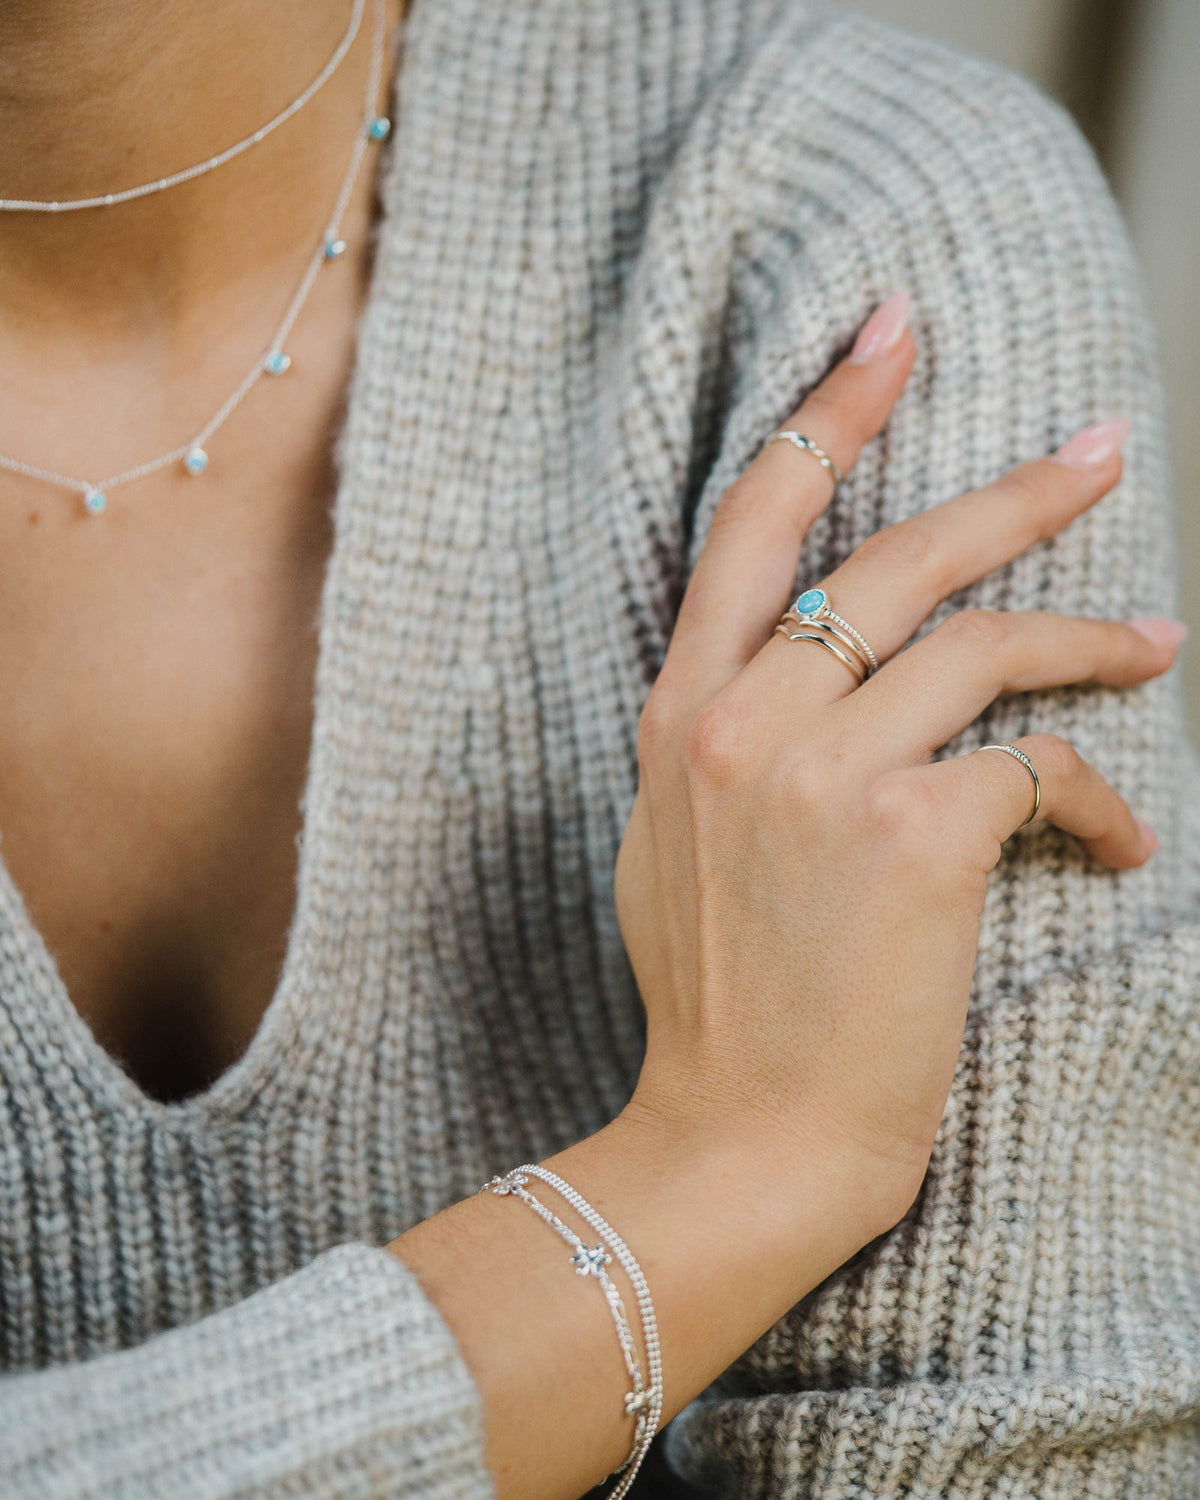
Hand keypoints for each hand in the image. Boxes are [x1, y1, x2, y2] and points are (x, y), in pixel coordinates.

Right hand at [614, 293, 1179, 1229]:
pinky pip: (1037, 767)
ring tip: (1156, 642)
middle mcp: (741, 719)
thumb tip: (796, 678)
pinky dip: (1096, 798)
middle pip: (893, 553)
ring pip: (981, 641)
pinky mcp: (913, 836)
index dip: (827, 413)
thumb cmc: (720, 1001)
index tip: (890, 330)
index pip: (750, 524)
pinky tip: (1118, 846)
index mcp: (679, 713)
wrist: (741, 1134)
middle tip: (1099, 447)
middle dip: (1011, 490)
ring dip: (1086, 638)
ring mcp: (822, 772)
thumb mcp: (677, 843)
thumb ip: (722, 742)